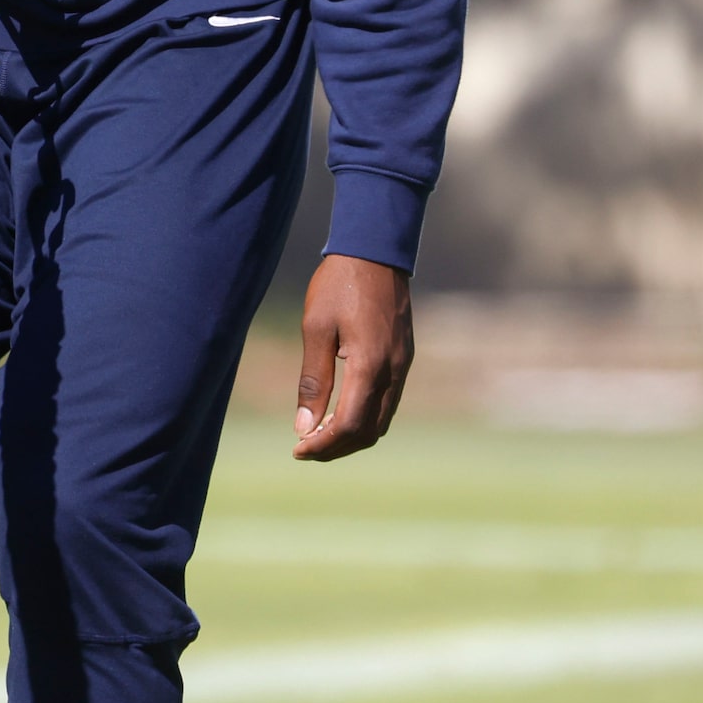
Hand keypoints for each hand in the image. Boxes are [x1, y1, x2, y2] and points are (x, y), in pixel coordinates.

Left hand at [293, 254, 412, 460]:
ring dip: (352, 435)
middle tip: (304, 448)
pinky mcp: (404, 359)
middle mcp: (394, 372)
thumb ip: (313, 379)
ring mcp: (404, 366)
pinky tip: (340, 412)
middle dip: (337, 447)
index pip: (351, 425)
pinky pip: (388, 402)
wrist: (375, 254)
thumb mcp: (316, 328)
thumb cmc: (339, 286)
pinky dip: (365, 417)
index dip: (324, 444)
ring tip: (318, 435)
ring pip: (382, 420)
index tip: (297, 449)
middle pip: (370, 431)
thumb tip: (303, 425)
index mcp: (371, 366)